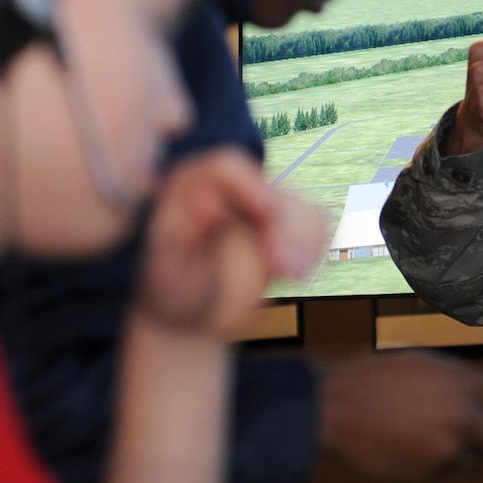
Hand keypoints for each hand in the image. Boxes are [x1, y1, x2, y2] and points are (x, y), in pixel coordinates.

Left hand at [137, 148, 325, 337]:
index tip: (266, 212)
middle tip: (284, 270)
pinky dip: (313, 248)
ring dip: (303, 242)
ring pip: (300, 206)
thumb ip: (180, 233)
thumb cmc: (173, 290)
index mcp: (192, 186)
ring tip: (291, 277)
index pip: (227, 168)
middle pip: (272, 190)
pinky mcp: (286, 224)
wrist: (193, 315)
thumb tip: (209, 202)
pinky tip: (295, 274)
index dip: (251, 185)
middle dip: (286, 229)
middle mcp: (231, 188)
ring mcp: (262, 204)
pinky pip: (315, 223)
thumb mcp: (166, 267)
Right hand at [318, 350, 482, 480]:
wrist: (336, 406)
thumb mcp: (429, 366)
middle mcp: (464, 418)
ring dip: (469, 459)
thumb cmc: (377, 380)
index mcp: (467, 384)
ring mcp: (447, 449)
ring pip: (478, 465)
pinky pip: (444, 473)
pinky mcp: (429, 473)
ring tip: (433, 440)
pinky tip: (409, 447)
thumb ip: (464, 385)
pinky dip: (435, 465)